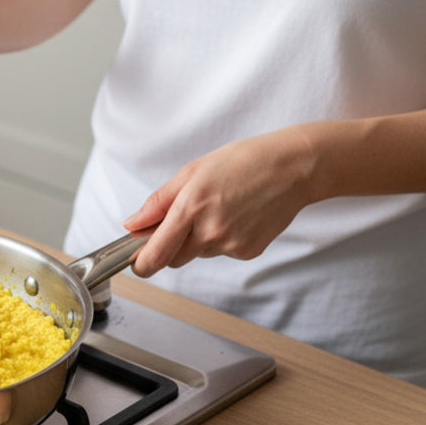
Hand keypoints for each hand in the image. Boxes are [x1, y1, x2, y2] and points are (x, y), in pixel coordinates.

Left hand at [123, 127, 318, 276]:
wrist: (294, 168)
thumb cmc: (242, 162)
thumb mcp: (192, 171)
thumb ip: (158, 203)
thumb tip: (131, 225)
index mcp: (191, 208)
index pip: (155, 254)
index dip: (141, 263)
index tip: (135, 260)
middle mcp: (210, 232)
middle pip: (173, 258)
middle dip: (171, 245)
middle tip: (184, 217)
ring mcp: (231, 245)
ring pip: (198, 254)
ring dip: (198, 239)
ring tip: (219, 207)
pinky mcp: (248, 252)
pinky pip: (221, 252)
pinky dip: (222, 239)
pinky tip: (237, 215)